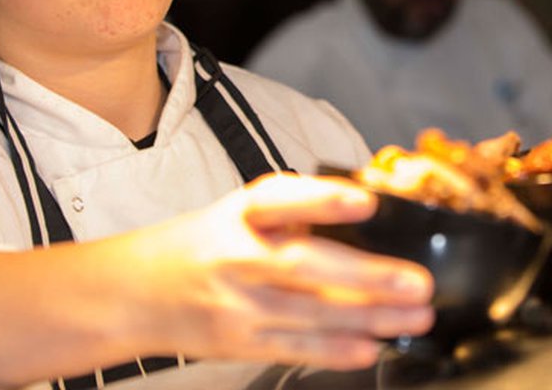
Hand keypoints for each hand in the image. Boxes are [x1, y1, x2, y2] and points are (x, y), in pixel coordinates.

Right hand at [123, 174, 434, 368]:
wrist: (134, 292)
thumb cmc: (201, 246)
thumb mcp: (239, 214)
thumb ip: (294, 213)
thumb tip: (366, 216)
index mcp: (239, 214)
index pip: (282, 199)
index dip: (324, 200)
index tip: (366, 201)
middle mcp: (236, 257)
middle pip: (305, 266)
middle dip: (368, 277)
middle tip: (417, 282)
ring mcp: (236, 305)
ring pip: (311, 313)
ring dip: (370, 318)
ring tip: (414, 315)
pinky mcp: (238, 342)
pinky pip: (295, 347)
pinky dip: (335, 350)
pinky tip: (370, 347)